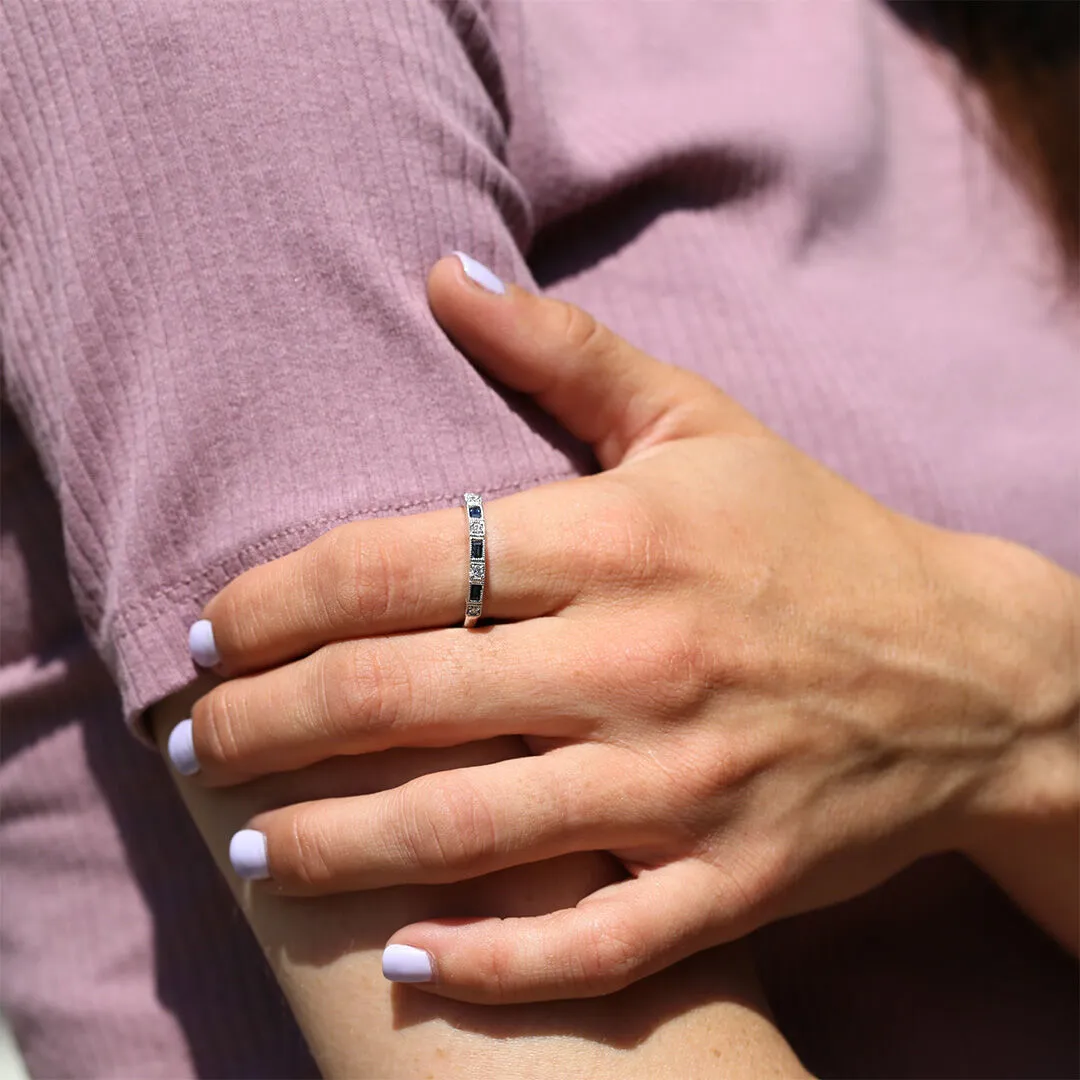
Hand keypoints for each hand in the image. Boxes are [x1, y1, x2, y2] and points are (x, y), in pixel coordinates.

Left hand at [170, 254, 1079, 1002]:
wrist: (972, 672)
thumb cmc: (815, 537)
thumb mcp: (701, 420)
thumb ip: (566, 349)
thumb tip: (444, 272)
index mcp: (621, 541)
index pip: (398, 565)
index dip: (277, 601)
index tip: (210, 633)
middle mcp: (640, 662)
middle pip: (401, 696)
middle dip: (267, 724)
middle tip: (194, 742)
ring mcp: (686, 786)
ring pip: (467, 828)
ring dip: (333, 844)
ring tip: (251, 849)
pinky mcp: (733, 881)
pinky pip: (591, 945)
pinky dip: (488, 961)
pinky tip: (404, 954)